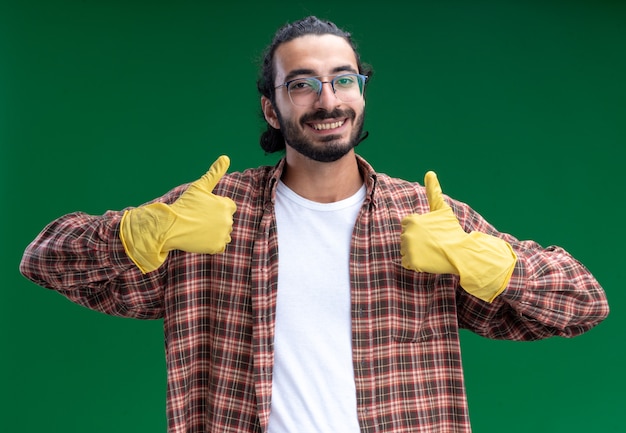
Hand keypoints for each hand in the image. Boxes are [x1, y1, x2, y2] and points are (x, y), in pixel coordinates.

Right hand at [120, 155, 236, 273]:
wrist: (171, 226)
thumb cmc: (184, 205)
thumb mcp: (199, 186)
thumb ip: (215, 173)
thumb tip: (226, 157)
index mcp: (226, 206)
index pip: (229, 206)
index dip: (216, 207)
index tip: (204, 209)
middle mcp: (228, 220)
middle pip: (226, 220)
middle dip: (215, 219)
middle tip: (198, 219)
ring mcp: (223, 235)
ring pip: (224, 233)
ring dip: (215, 232)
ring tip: (199, 228)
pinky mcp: (217, 246)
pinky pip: (219, 245)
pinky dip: (212, 243)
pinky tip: (201, 238)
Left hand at [400, 171, 515, 301]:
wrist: (461, 252)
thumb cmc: (451, 230)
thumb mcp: (442, 209)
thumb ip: (433, 191)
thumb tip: (430, 172)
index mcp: (411, 220)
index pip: (407, 225)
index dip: (419, 229)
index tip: (430, 232)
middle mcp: (407, 233)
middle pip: (405, 237)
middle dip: (416, 240)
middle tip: (432, 242)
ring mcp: (408, 248)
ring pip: (405, 250)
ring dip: (415, 252)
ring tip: (430, 250)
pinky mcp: (411, 262)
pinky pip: (407, 262)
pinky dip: (415, 263)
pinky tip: (427, 259)